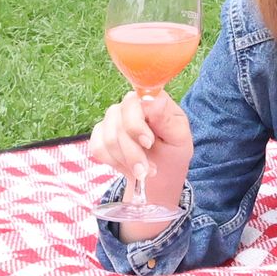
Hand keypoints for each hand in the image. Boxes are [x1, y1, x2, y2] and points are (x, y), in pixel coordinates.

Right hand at [87, 84, 189, 211]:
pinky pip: (98, 148)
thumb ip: (167, 119)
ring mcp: (112, 118)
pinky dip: (115, 163)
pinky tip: (129, 168)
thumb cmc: (173, 152)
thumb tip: (156, 100)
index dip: (136, 125)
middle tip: (149, 169)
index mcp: (151, 100)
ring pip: (109, 139)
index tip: (148, 143)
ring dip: (127, 161)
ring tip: (143, 171)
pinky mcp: (100, 134)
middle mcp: (129, 104)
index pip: (133, 102)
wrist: (160, 175)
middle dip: (133, 152)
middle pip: (119, 124)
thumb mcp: (178, 138)